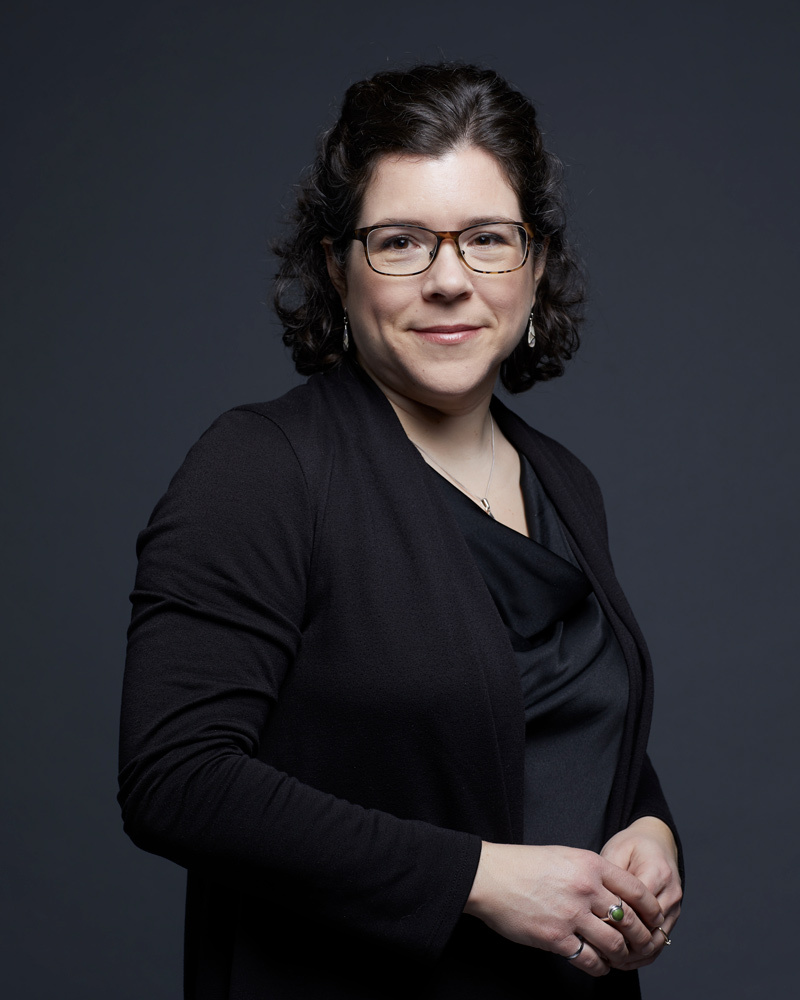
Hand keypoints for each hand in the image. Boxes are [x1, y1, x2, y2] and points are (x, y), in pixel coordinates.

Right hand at [463, 842, 664, 977]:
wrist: (490, 877)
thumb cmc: (522, 865)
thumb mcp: (563, 856)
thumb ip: (589, 871)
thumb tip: (610, 891)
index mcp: (589, 864)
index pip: (635, 889)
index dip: (651, 908)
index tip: (654, 919)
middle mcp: (585, 888)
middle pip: (629, 919)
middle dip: (642, 936)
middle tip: (644, 944)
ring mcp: (571, 914)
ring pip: (614, 943)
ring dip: (622, 954)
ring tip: (621, 957)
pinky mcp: (556, 938)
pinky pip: (590, 959)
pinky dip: (600, 967)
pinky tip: (600, 966)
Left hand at [600, 816, 681, 969]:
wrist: (656, 841)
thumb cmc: (632, 845)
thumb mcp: (616, 851)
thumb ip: (610, 878)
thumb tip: (597, 906)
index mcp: (657, 872)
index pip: (639, 908)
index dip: (617, 922)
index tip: (595, 931)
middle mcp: (671, 892)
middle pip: (651, 930)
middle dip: (626, 944)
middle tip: (601, 951)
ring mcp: (675, 906)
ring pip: (657, 941)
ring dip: (635, 953)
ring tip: (609, 958)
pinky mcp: (672, 916)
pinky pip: (660, 941)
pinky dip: (643, 952)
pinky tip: (623, 957)